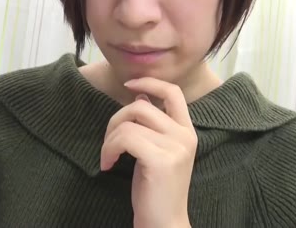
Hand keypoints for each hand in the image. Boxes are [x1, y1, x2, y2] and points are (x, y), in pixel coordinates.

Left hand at [100, 77, 196, 227]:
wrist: (164, 223)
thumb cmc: (156, 190)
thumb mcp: (156, 151)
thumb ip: (152, 124)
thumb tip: (139, 95)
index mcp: (187, 131)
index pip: (173, 91)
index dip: (149, 82)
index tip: (128, 85)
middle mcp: (185, 136)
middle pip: (141, 106)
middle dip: (116, 120)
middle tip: (109, 143)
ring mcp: (175, 147)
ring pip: (129, 122)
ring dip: (109, 138)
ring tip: (108, 157)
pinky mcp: (161, 160)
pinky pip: (125, 139)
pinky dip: (109, 149)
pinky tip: (108, 164)